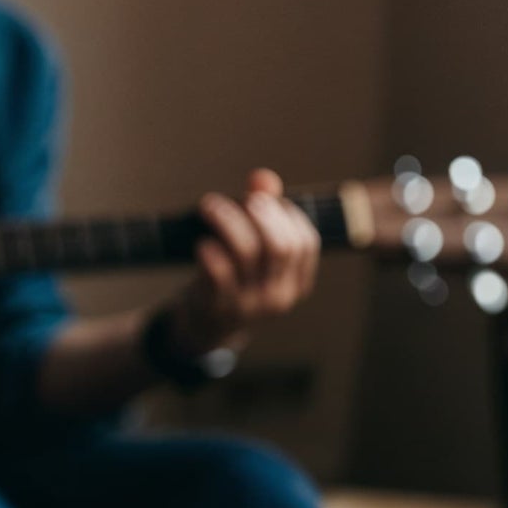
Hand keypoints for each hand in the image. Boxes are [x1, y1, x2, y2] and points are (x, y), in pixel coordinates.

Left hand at [166, 169, 319, 357]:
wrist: (207, 329)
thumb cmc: (234, 281)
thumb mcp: (254, 254)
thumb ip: (262, 214)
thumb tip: (262, 178)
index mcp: (297, 283)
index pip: (306, 242)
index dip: (286, 215)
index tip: (263, 201)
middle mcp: (278, 296)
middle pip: (279, 245)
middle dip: (260, 214)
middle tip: (240, 199)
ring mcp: (249, 305)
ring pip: (246, 253)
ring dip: (227, 221)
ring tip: (209, 206)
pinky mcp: (218, 307)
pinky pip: (217, 274)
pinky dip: (209, 251)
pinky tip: (201, 242)